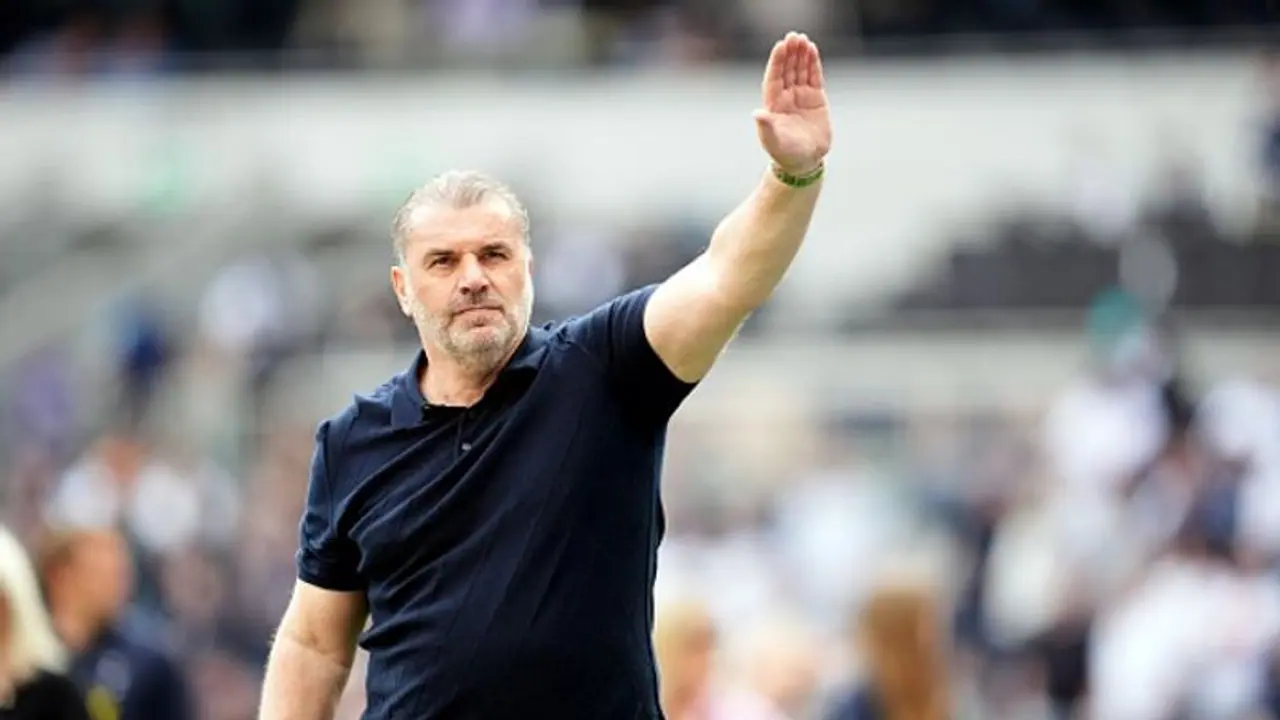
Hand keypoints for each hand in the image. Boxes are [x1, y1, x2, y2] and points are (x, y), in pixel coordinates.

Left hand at [754, 32, 831, 175]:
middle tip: (794, 36)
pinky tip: (812, 50)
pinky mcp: (816, 99)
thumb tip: (756, 113)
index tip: (780, 45)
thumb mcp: (773, 141)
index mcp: (773, 104)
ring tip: (803, 39)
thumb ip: (766, 126)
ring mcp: (800, 96)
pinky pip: (814, 77)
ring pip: (800, 70)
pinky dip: (813, 64)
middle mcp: (786, 97)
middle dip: (790, 53)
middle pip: (787, 70)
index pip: (774, 77)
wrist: (804, 162)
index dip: (777, 62)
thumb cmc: (785, 153)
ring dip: (801, 55)